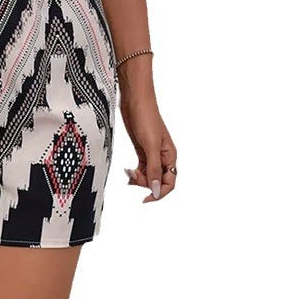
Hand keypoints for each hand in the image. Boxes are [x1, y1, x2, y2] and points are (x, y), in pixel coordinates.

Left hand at [119, 79, 176, 202]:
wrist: (134, 99)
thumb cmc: (145, 117)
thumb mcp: (150, 145)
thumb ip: (154, 168)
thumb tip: (156, 190)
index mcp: (170, 156)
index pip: (169, 183)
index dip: (159, 193)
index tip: (145, 199)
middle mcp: (163, 156)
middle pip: (158, 181)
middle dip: (146, 184)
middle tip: (132, 178)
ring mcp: (151, 152)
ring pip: (149, 175)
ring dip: (139, 179)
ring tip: (128, 174)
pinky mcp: (141, 149)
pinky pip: (141, 168)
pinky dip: (135, 172)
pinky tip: (127, 171)